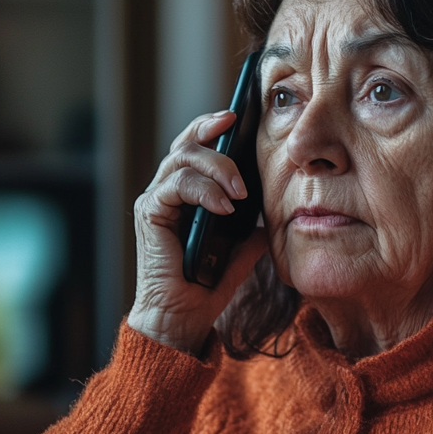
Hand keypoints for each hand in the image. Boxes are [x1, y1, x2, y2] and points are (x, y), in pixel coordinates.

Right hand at [128, 110, 266, 354]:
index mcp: (188, 194)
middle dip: (211, 130)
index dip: (214, 127)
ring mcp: (156, 201)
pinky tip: (225, 206)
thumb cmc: (208, 283)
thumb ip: (256, 224)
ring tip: (240, 191)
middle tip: (238, 131)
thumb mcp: (244, 247)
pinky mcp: (150, 214)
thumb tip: (283, 204)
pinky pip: (175, 186)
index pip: (197, 146)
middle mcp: (167, 191)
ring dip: (216, 167)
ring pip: (181, 157)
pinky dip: (203, 191)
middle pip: (185, 141)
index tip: (239, 116)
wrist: (185, 317)